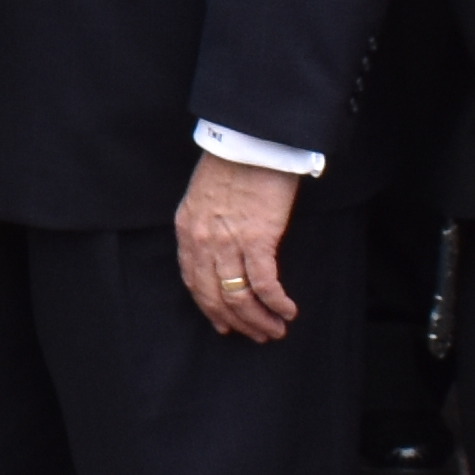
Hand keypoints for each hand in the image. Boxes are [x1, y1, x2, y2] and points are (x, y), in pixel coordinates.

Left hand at [175, 153, 301, 343]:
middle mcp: (202, 240)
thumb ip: (206, 223)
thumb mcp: (205, 194)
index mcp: (187, 229)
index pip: (193, 281)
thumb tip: (220, 248)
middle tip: (257, 335)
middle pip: (214, 296)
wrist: (250, 139)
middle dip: (236, 322)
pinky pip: (264, 283)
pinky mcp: (257, 238)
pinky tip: (287, 311)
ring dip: (259, 320)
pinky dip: (276, 303)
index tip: (223, 324)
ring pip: (238, 296)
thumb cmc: (233, 161)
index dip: (209, 307)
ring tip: (275, 330)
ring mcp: (228, 241)